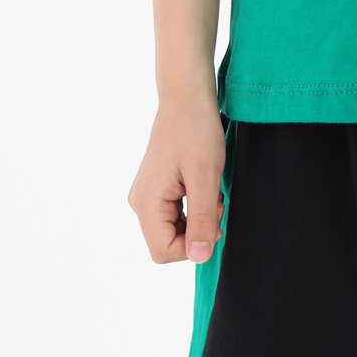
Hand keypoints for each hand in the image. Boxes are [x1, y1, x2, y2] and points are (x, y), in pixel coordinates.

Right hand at [128, 96, 225, 264]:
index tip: (214, 217)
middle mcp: (139, 203)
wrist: (187, 99)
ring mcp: (146, 196)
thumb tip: (200, 257)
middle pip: (168, 244)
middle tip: (216, 203)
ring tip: (212, 193)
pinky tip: (205, 190)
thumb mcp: (206, 177)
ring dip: (199, 220)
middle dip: (198, 231)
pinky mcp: (156, 190)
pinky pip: (175, 217)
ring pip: (173, 232)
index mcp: (146, 202)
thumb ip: (202, 219)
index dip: (194, 245)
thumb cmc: (197, 132)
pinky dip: (194, 210)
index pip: (164, 252)